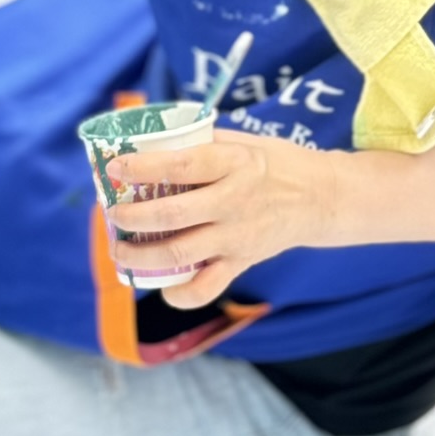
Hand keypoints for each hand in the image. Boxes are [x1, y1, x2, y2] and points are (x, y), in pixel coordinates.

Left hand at [105, 133, 341, 308]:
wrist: (321, 197)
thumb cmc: (273, 163)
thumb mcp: (242, 141)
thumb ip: (200, 143)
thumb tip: (147, 141)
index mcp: (233, 162)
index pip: (181, 166)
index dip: (143, 168)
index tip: (114, 168)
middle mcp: (234, 201)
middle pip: (173, 214)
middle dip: (133, 217)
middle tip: (113, 214)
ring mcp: (238, 236)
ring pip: (182, 253)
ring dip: (143, 256)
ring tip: (120, 250)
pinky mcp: (243, 262)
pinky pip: (207, 288)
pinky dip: (180, 294)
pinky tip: (161, 287)